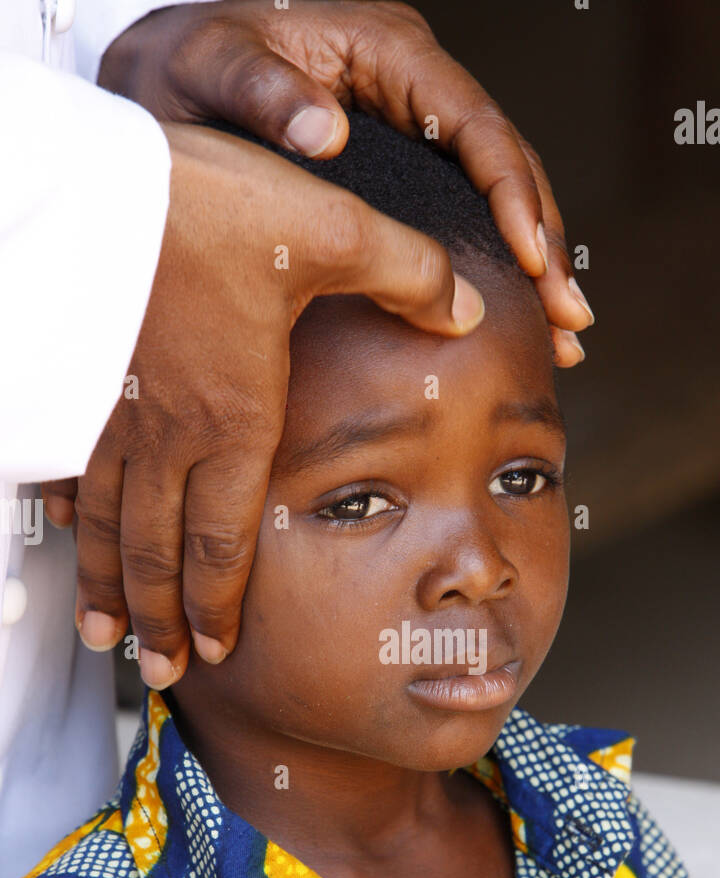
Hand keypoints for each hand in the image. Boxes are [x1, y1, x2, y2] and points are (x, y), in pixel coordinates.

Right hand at [42, 122, 486, 688]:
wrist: (95, 174)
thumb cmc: (212, 206)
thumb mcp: (332, 232)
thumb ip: (410, 276)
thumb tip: (467, 309)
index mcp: (237, 418)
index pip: (225, 539)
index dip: (221, 603)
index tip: (220, 650)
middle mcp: (169, 433)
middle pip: (158, 552)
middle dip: (161, 618)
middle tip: (160, 672)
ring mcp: (111, 409)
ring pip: (104, 522)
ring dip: (107, 584)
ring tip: (104, 637)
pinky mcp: (73, 376)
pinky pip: (67, 465)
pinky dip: (66, 512)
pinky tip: (64, 533)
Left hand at [98, 0, 591, 365]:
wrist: (163, 78)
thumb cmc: (188, 66)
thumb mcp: (210, 69)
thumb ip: (262, 90)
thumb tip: (327, 132)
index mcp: (389, 52)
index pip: (476, 124)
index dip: (512, 195)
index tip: (533, 263)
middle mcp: (416, 87)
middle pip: (506, 165)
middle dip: (544, 245)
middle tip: (570, 320)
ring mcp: (417, 127)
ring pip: (498, 195)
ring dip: (538, 266)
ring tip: (566, 336)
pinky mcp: (407, 166)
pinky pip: (468, 213)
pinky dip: (500, 266)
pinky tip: (525, 317)